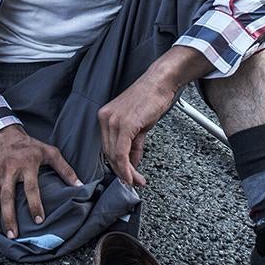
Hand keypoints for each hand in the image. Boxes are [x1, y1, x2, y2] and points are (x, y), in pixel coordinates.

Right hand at [0, 125, 81, 238]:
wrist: (4, 134)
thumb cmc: (29, 146)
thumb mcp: (49, 152)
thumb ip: (65, 169)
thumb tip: (79, 185)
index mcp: (26, 164)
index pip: (31, 188)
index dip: (35, 205)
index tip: (39, 220)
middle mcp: (9, 168)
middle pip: (7, 196)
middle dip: (9, 218)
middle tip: (13, 235)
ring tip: (1, 232)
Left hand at [97, 45, 211, 186]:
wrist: (160, 82)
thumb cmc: (151, 98)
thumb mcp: (139, 124)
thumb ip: (133, 144)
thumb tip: (132, 163)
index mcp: (105, 117)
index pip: (107, 147)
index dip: (116, 165)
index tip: (125, 176)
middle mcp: (105, 118)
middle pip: (109, 153)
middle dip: (121, 171)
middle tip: (133, 181)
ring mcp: (113, 120)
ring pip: (114, 155)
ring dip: (126, 172)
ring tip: (136, 180)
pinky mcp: (124, 124)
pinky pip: (121, 152)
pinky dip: (126, 167)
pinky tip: (133, 175)